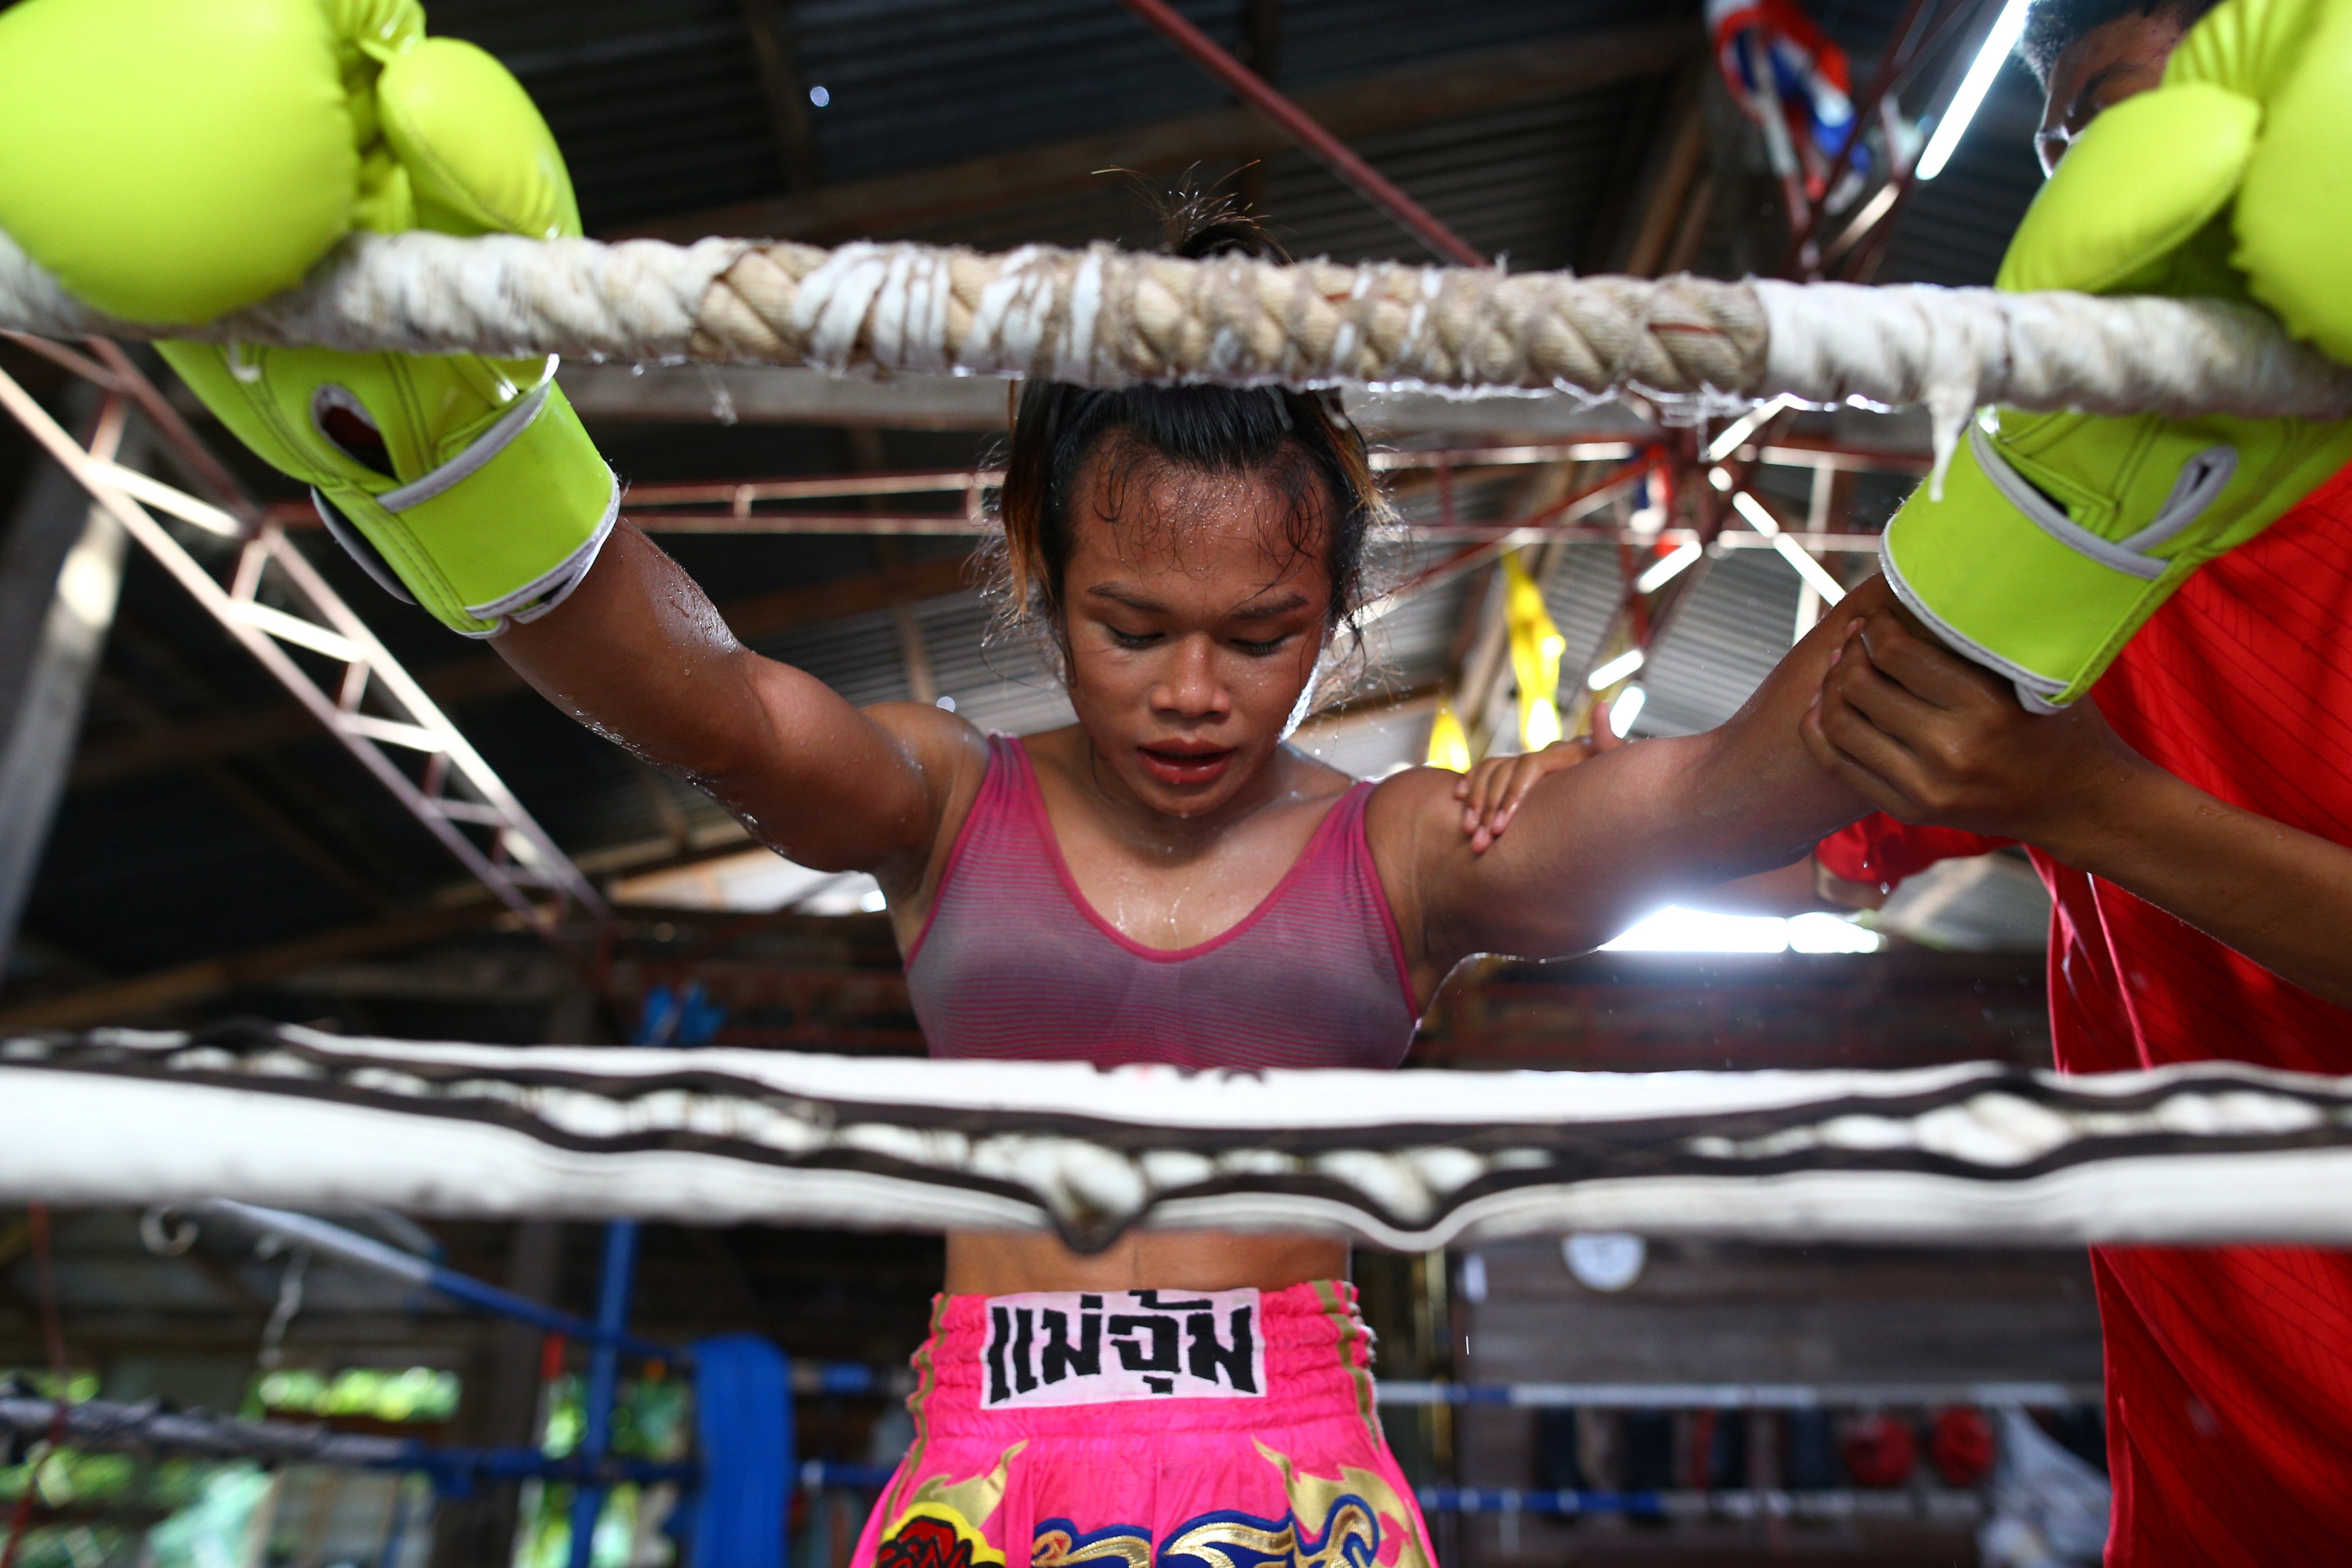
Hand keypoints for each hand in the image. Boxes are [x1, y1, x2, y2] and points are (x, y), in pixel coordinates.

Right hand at [1453, 705, 1623, 853]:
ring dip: (1475, 802)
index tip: (1501, 827)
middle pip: (1503, 773)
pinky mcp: (1523, 777)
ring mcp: (1531, 765)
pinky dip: (1472, 784)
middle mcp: (1543, 755)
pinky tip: (1459, 801)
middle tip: (1479, 842)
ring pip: (1490, 774)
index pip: (1527, 767)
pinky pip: (1487, 773)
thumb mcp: (1620, 766)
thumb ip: (1611, 742)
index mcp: (1564, 754)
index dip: (1511, 795)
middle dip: (1487, 808)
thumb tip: (1601, 705)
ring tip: (1469, 833)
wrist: (1623, 790)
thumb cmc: (1624, 783)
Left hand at [1799, 605, 2151, 849]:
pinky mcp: (1909, 810)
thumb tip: (1924, 589)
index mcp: (1985, 709)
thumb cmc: (2063, 724)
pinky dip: (1821, 728)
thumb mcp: (2037, 675)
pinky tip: (1826, 703)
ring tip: (1842, 665)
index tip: (1878, 616)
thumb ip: (1981, 642)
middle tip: (1856, 636)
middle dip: (1850, 651)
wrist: (2080, 803)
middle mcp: (1950, 751)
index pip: (1896, 653)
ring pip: (1840, 724)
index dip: (1876, 626)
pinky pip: (1839, 764)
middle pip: (1860, 686)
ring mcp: (1925, 788)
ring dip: (1831, 686)